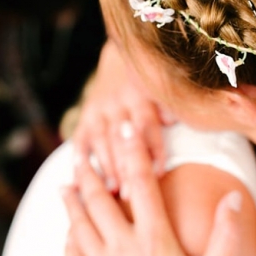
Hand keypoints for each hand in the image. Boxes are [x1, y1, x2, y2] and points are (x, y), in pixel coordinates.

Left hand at [62, 123, 242, 255]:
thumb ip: (226, 236)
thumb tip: (233, 199)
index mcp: (154, 240)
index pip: (141, 185)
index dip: (133, 153)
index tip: (127, 129)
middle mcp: (121, 250)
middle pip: (100, 198)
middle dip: (91, 170)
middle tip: (85, 149)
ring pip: (78, 223)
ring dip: (72, 198)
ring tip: (68, 181)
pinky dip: (68, 236)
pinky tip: (69, 230)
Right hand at [72, 39, 170, 191]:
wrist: (120, 61)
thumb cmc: (151, 86)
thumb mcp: (163, 89)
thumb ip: (170, 106)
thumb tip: (175, 121)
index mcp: (141, 96)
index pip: (147, 125)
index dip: (153, 148)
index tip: (159, 173)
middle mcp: (117, 102)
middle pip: (121, 137)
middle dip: (125, 166)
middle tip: (131, 194)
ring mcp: (98, 110)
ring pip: (100, 141)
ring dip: (105, 166)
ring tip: (111, 190)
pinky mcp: (84, 118)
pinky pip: (79, 141)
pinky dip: (80, 161)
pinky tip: (81, 180)